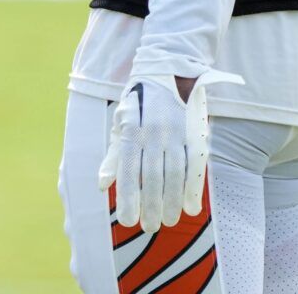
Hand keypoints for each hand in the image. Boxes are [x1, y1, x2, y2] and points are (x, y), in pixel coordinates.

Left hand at [98, 70, 235, 232]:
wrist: (167, 70)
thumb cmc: (138, 102)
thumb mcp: (121, 123)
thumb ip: (114, 156)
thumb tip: (102, 185)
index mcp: (132, 131)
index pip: (128, 171)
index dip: (128, 198)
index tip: (126, 220)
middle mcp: (153, 133)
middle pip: (153, 177)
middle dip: (151, 206)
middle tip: (149, 227)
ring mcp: (176, 133)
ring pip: (175, 174)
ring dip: (172, 201)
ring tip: (169, 221)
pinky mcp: (194, 132)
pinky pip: (195, 165)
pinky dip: (193, 188)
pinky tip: (190, 207)